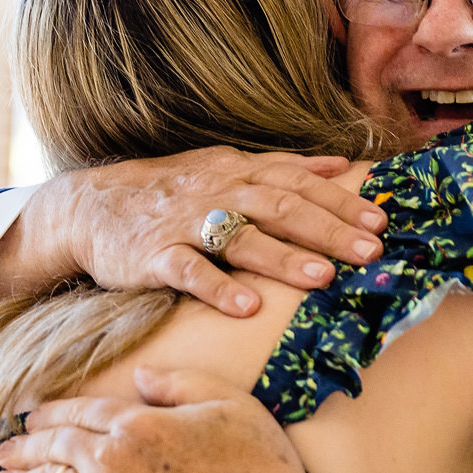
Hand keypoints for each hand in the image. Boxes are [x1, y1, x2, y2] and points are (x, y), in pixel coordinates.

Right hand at [0, 148, 386, 317]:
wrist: (91, 206)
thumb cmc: (169, 191)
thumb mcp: (225, 166)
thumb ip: (282, 167)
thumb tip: (340, 165)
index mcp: (238, 172)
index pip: (298, 183)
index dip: (340, 202)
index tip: (381, 223)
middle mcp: (216, 192)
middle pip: (280, 207)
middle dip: (328, 230)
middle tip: (370, 252)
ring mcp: (184, 224)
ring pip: (240, 238)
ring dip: (283, 258)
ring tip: (322, 279)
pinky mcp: (154, 256)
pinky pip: (189, 272)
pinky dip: (218, 288)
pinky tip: (246, 307)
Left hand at [0, 366, 345, 472]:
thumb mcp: (230, 405)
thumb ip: (179, 383)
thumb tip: (138, 375)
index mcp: (137, 423)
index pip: (79, 412)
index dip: (51, 414)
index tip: (32, 416)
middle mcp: (110, 462)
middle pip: (54, 448)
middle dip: (25, 446)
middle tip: (5, 448)